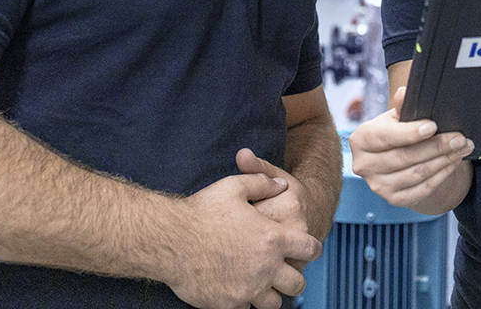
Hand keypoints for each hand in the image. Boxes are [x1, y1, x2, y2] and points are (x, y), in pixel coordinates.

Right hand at [161, 172, 319, 308]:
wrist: (169, 239)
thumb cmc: (201, 211)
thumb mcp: (234, 187)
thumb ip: (263, 182)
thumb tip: (282, 185)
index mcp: (272, 238)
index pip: (309, 249)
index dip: (311, 248)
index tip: (306, 249)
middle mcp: (265, 267)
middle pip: (296, 283)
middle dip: (293, 277)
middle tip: (284, 272)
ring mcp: (248, 289)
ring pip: (274, 304)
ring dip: (271, 294)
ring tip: (261, 284)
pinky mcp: (229, 304)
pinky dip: (246, 303)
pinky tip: (238, 290)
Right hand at [348, 87, 472, 207]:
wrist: (397, 157)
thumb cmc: (396, 131)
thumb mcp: (395, 116)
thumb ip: (401, 106)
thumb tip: (404, 92)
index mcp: (360, 139)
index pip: (386, 136)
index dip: (410, 132)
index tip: (434, 126)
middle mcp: (364, 165)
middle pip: (405, 157)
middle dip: (436, 147)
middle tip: (460, 138)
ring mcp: (378, 186)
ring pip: (417, 174)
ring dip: (444, 160)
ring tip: (463, 147)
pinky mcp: (393, 199)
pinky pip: (422, 189)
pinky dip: (442, 175)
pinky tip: (454, 162)